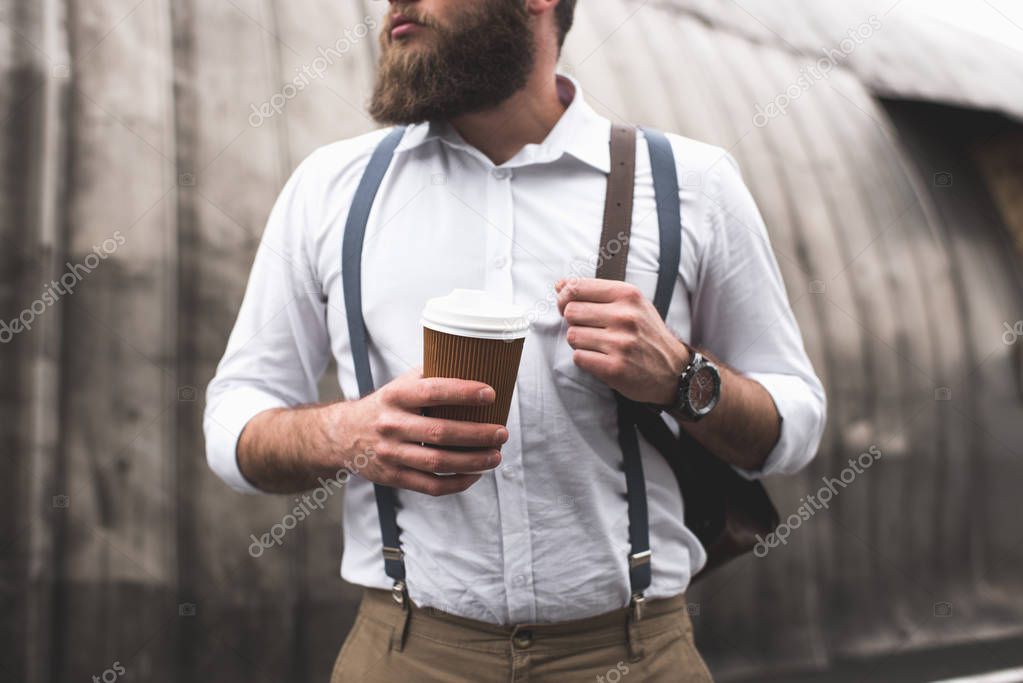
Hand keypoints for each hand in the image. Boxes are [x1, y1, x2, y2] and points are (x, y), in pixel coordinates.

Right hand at [320, 368, 507, 495]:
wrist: (343, 435)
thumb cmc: (385, 405)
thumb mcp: (399, 384)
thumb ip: (430, 376)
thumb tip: (472, 364)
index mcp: (396, 396)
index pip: (433, 391)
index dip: (463, 393)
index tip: (490, 394)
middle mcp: (392, 424)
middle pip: (441, 433)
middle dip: (477, 434)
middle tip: (501, 432)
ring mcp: (392, 453)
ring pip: (438, 462)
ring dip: (473, 461)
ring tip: (496, 456)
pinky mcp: (394, 477)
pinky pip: (431, 485)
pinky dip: (457, 483)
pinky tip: (475, 475)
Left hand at [556, 278, 689, 404]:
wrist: (674, 370)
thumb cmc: (647, 334)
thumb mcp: (632, 304)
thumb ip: (597, 292)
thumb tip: (560, 285)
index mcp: (628, 295)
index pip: (576, 287)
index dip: (564, 297)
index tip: (567, 305)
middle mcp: (625, 316)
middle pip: (571, 312)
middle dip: (574, 322)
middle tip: (589, 329)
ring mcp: (620, 343)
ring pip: (572, 336)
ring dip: (580, 342)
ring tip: (598, 345)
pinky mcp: (614, 368)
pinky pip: (578, 357)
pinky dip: (585, 359)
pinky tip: (601, 359)